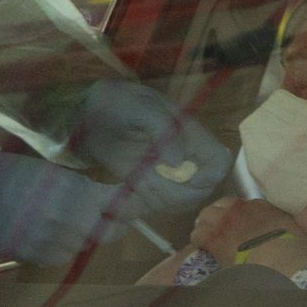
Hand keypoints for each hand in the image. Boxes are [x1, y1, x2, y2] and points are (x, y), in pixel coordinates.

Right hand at [0, 152, 140, 265]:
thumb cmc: (15, 172)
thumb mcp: (55, 171)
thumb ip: (83, 188)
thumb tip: (109, 200)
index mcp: (78, 190)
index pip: (120, 204)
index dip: (127, 205)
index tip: (125, 204)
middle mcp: (72, 218)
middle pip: (110, 232)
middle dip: (111, 225)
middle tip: (103, 217)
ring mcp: (55, 240)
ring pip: (84, 245)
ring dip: (82, 235)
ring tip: (64, 220)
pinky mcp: (37, 256)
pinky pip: (61, 257)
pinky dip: (61, 247)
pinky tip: (48, 233)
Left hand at [73, 80, 228, 211]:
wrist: (87, 113)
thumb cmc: (118, 103)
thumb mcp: (140, 106)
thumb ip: (162, 129)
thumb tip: (178, 161)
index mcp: (189, 134)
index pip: (218, 162)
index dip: (210, 175)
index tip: (187, 176)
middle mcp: (181, 157)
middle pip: (199, 190)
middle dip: (176, 192)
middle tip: (148, 179)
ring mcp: (162, 174)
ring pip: (176, 201)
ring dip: (157, 198)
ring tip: (133, 180)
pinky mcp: (143, 185)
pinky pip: (152, 204)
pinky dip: (139, 204)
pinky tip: (124, 189)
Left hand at [188, 197, 295, 260]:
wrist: (277, 258)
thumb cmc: (291, 247)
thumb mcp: (290, 229)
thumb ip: (280, 224)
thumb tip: (282, 229)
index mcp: (259, 206)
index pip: (240, 203)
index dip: (234, 212)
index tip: (234, 220)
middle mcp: (238, 209)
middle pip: (219, 207)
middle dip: (216, 216)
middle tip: (216, 228)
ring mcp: (223, 222)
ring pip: (205, 217)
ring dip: (204, 226)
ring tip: (205, 236)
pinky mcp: (213, 239)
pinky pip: (198, 235)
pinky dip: (198, 240)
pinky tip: (200, 246)